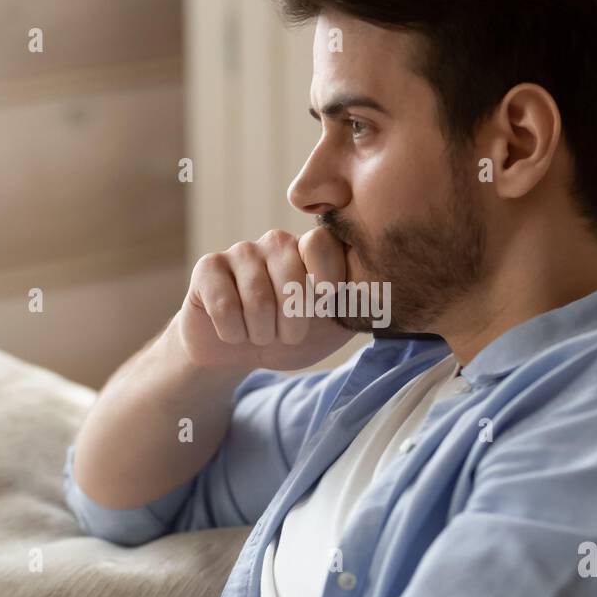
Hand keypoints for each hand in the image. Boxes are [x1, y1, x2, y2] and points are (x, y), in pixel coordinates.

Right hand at [176, 227, 355, 370]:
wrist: (240, 354)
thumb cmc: (290, 336)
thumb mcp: (332, 325)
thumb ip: (358, 304)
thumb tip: (389, 291)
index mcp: (310, 250)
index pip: (321, 244)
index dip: (325, 280)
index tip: (325, 306)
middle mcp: (276, 242)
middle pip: (291, 277)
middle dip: (292, 324)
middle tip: (286, 335)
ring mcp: (240, 252)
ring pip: (258, 299)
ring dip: (262, 333)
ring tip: (260, 334)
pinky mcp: (208, 268)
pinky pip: (225, 305)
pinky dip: (233, 333)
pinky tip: (233, 332)